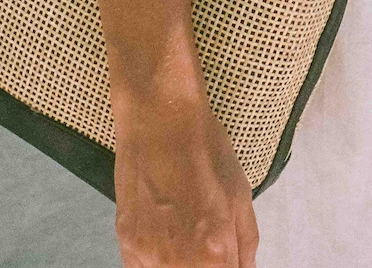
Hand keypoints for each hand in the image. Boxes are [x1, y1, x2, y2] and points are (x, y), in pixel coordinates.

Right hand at [113, 92, 258, 266]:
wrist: (159, 119)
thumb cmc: (205, 151)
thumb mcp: (242, 195)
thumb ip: (246, 246)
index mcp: (214, 253)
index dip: (226, 266)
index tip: (224, 256)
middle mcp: (178, 264)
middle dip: (206, 265)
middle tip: (206, 243)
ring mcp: (147, 256)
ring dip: (180, 264)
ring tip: (183, 232)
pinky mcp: (125, 244)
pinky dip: (157, 261)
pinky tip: (164, 234)